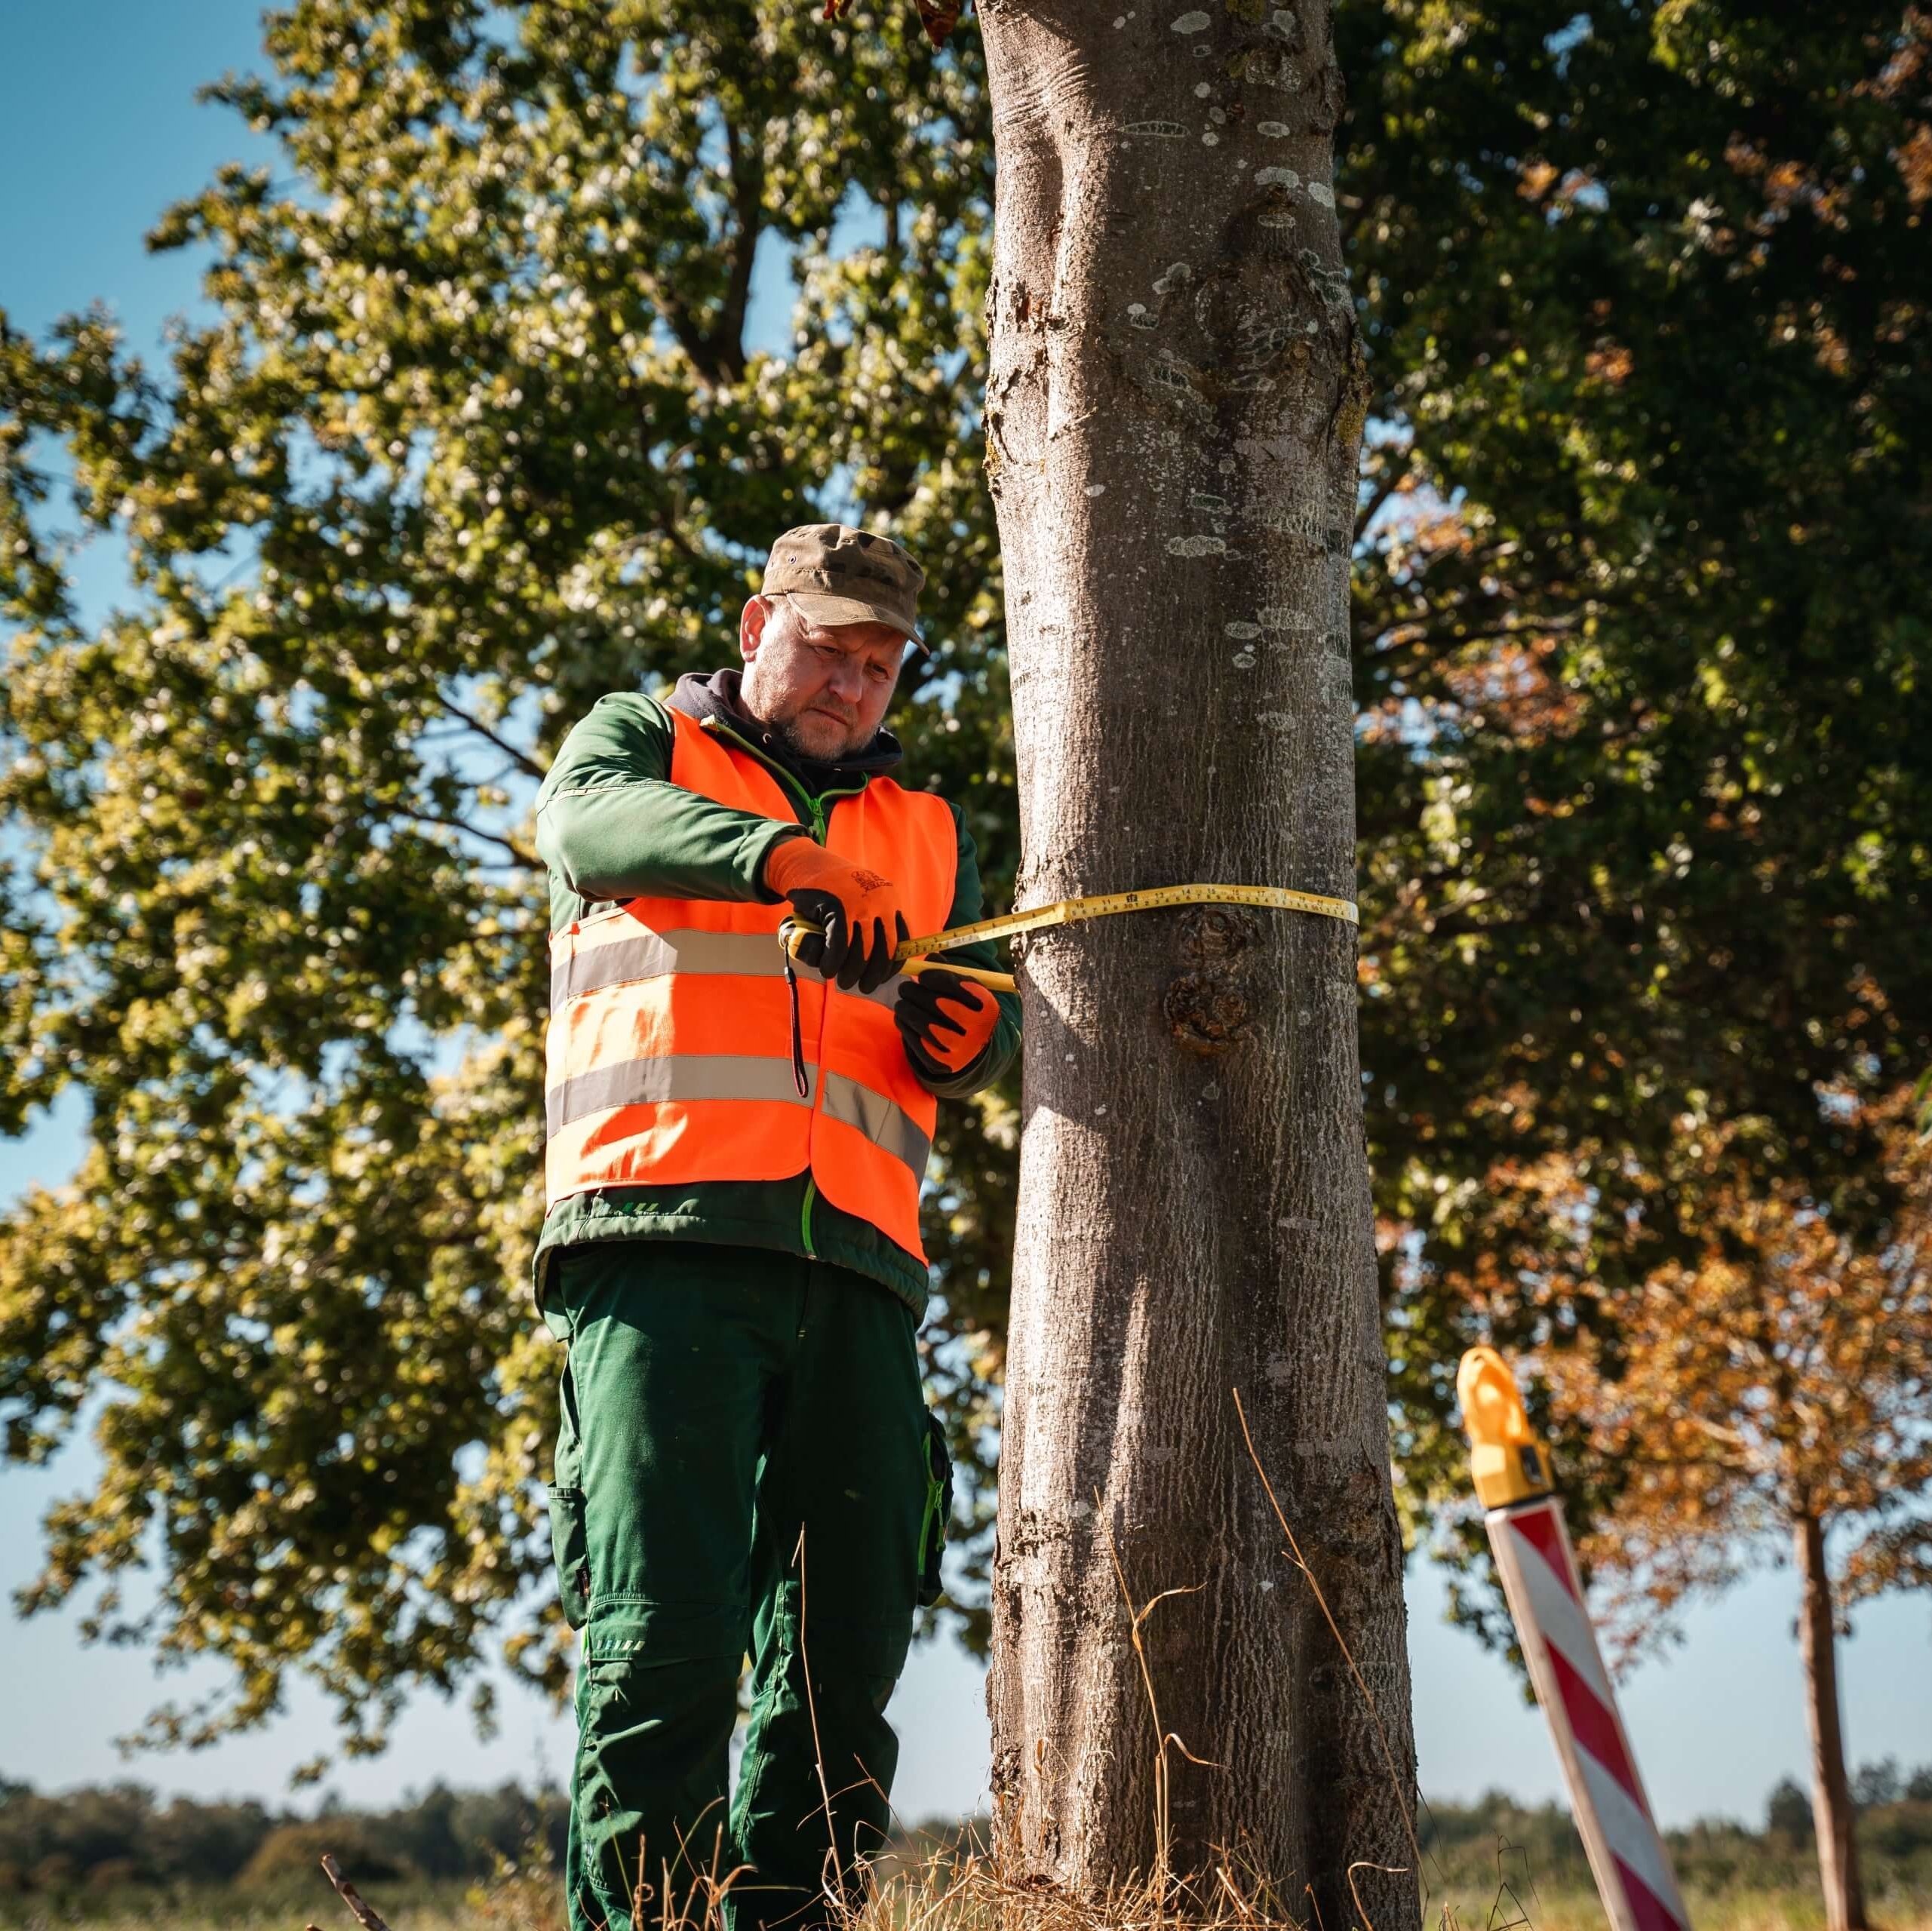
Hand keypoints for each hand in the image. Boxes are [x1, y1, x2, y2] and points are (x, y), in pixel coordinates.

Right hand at [763, 838, 909, 993]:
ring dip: (851, 973)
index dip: (893, 966)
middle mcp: (881, 902)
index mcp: (891, 901)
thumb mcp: (861, 902)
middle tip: (862, 987)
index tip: (882, 979)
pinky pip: (839, 946)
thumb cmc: (834, 891)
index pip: (902, 941)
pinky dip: (832, 963)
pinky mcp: (837, 907)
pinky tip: (827, 968)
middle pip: (884, 951)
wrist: (808, 864)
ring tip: (841, 981)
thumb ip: (873, 925)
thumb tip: (881, 964)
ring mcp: (859, 904)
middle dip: (874, 975)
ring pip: (861, 952)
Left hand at [895, 967, 1000, 1075]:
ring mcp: (960, 1049)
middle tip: (904, 988)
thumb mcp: (968, 991)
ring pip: (924, 1024)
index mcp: (986, 1006)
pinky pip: (917, 1042)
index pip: (955, 986)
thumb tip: (931, 957)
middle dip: (914, 993)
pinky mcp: (944, 1064)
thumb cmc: (968, 1010)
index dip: (934, 977)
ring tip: (902, 1003)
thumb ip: (951, 972)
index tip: (922, 975)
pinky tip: (902, 1018)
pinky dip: (905, 1027)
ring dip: (906, 1009)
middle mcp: (977, 1029)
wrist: (976, 1049)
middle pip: (937, 1004)